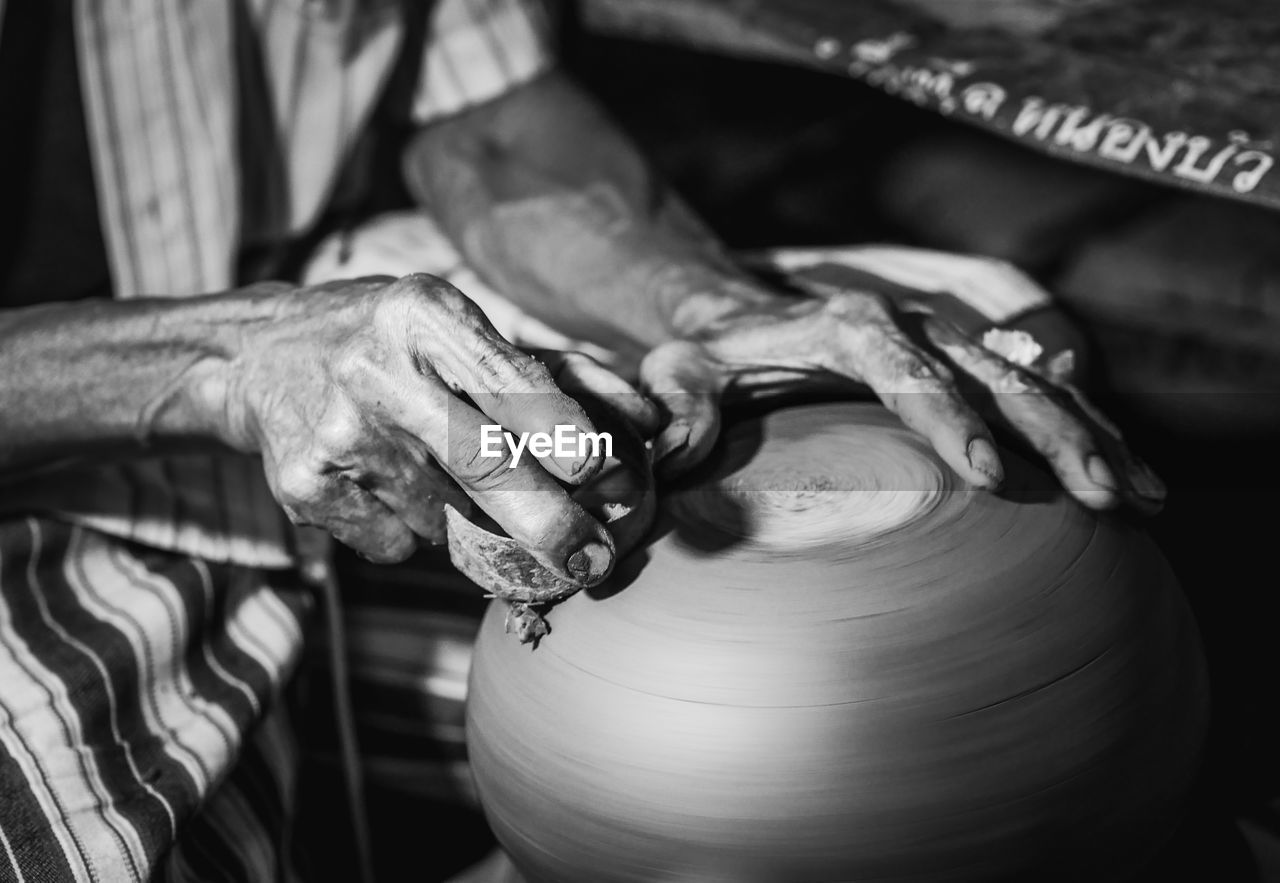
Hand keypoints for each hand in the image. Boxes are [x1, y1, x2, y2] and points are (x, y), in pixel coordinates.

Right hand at [212, 275, 657, 577]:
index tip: (603, 472)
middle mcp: (376, 368)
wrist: (257, 358)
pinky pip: (397, 542)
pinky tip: (383, 481)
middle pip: (484, 466)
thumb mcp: (461, 328)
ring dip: (469, 518)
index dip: (564, 432)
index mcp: (423, 312)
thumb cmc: (391, 340)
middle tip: (595, 558)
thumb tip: (652, 422)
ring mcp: (336, 434)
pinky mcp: (303, 489)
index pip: (509, 381)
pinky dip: (412, 530)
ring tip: (432, 468)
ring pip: (446, 516)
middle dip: (550, 523)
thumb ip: (558, 372)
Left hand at [640, 260, 1164, 512]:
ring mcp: (945, 341)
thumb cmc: (709, 354)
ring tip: (1142, 496)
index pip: (903, 368)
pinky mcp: (964, 363)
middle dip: (1050, 433)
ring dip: (1089, 435)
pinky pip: (1037, 391)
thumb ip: (676, 400)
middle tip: (1100, 496)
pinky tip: (1129, 475)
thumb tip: (675, 438)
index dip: (947, 417)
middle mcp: (909, 324)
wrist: (740, 309)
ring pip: (1032, 381)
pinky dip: (1086, 429)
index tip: (987, 475)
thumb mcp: (678, 372)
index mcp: (845, 324)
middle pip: (992, 373)